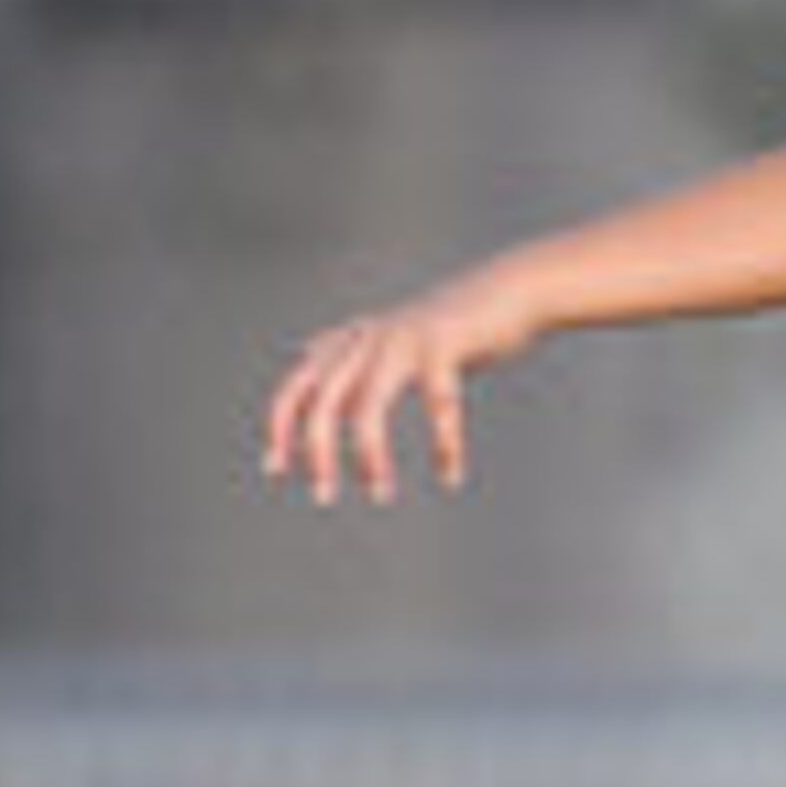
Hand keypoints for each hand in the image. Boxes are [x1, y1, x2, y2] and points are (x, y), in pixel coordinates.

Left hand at [262, 268, 536, 505]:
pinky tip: (450, 475)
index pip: (296, 386)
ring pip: (368, 407)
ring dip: (369, 457)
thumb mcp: (389, 333)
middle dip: (318, 453)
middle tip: (324, 497)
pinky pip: (438, 405)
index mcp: (351, 342)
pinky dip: (445, 444)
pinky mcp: (443, 345)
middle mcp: (368, 339)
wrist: (510, 288)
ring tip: (380, 494)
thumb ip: (348, 346)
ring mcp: (403, 340)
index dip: (280, 427)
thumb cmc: (452, 321)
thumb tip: (306, 351)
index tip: (275, 469)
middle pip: (324, 402)